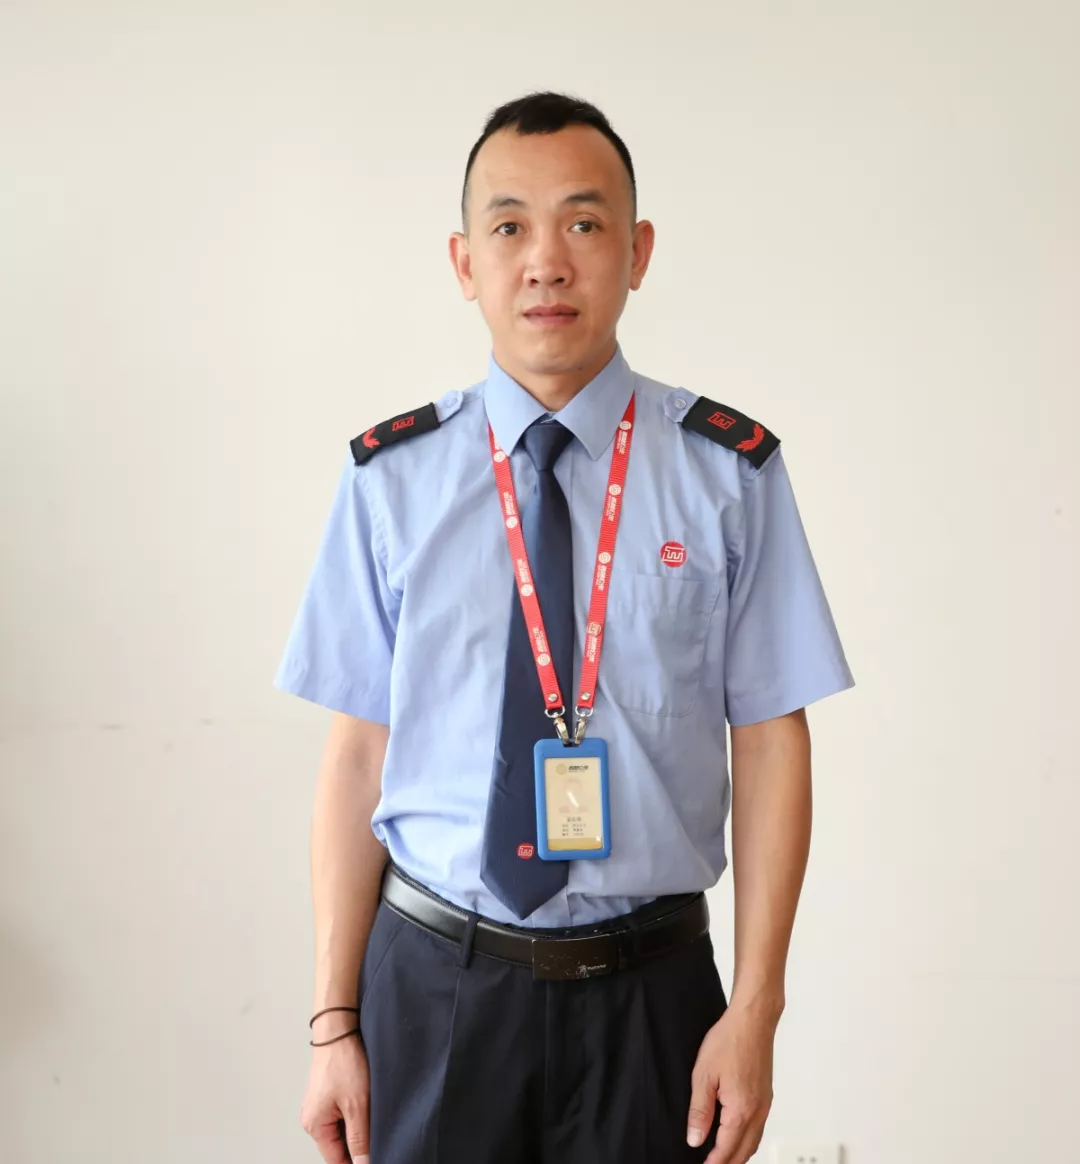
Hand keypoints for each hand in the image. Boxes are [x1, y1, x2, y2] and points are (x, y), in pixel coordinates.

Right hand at [300, 1033, 370, 1163]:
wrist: (338, 1029)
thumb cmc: (343, 1062)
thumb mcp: (357, 1106)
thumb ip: (360, 1139)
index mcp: (315, 1126)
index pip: (337, 1160)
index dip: (356, 1163)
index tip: (375, 1157)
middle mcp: (313, 1118)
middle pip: (338, 1146)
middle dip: (358, 1145)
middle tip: (378, 1135)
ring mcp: (319, 1105)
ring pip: (342, 1129)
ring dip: (358, 1128)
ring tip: (372, 1116)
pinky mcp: (328, 1093)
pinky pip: (342, 1114)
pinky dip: (355, 1114)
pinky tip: (368, 1105)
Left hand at [686, 1003, 776, 1163]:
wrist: (753, 1020)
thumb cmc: (729, 1041)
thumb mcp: (703, 1076)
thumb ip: (699, 1111)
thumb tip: (694, 1139)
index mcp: (741, 1111)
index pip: (726, 1150)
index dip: (713, 1163)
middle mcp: (757, 1112)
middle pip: (744, 1152)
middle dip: (727, 1163)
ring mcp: (765, 1104)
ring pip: (753, 1142)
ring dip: (738, 1154)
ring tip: (722, 1157)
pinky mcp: (766, 1096)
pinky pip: (758, 1127)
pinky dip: (747, 1139)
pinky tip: (736, 1134)